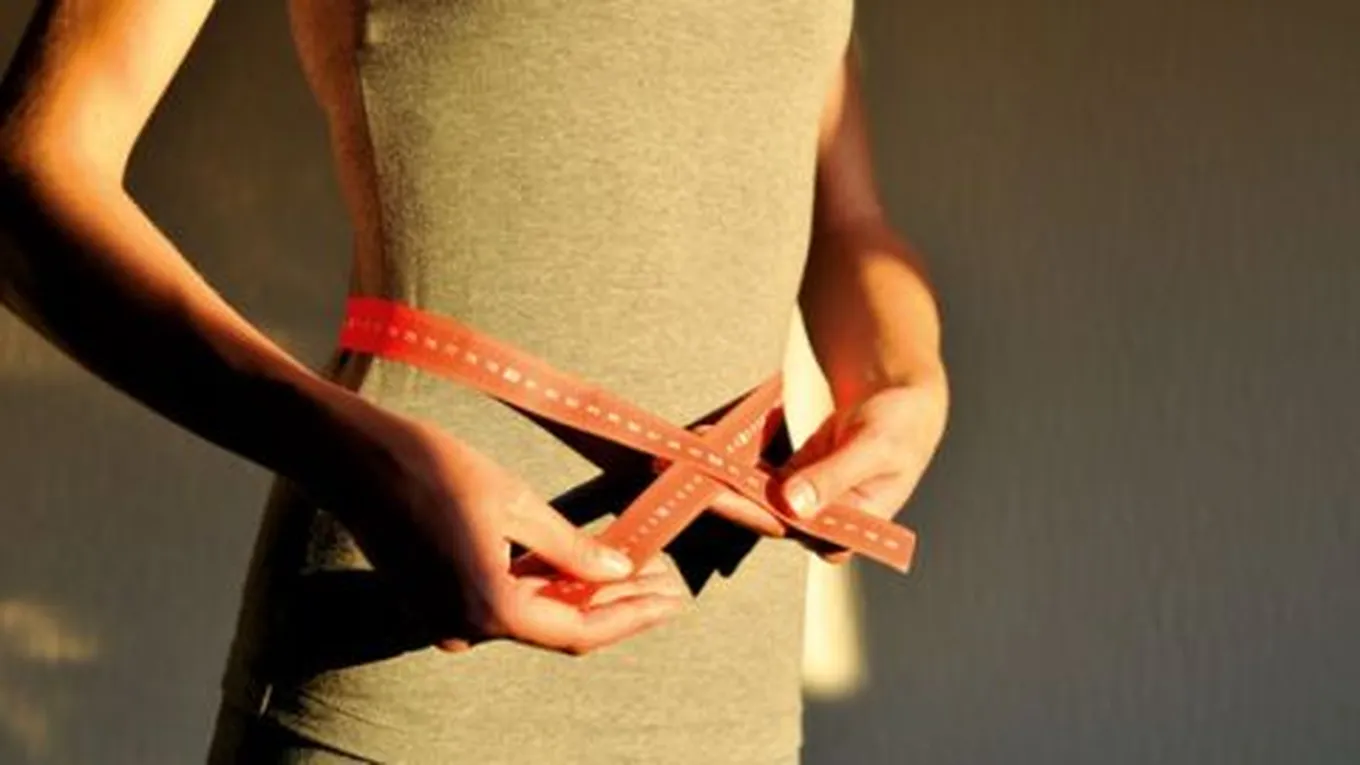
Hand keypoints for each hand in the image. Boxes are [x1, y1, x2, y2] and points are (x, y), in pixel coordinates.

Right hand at [314, 408, 692, 656]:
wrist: (351, 458)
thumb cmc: (431, 468)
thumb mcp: (516, 501)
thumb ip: (571, 548)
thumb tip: (619, 571)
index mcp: (489, 608)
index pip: (579, 630)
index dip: (632, 615)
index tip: (673, 598)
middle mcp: (465, 628)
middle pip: (559, 627)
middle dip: (616, 603)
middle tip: (667, 579)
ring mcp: (445, 618)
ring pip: (532, 615)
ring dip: (583, 594)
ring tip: (638, 566)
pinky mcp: (434, 599)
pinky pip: (503, 602)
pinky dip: (545, 587)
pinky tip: (582, 563)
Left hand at [705, 378, 948, 562]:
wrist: (904, 402)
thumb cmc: (902, 426)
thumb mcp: (874, 448)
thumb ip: (834, 478)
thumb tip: (793, 506)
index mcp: (853, 525)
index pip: (796, 529)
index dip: (754, 514)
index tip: (718, 496)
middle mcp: (825, 522)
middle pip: (766, 515)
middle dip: (723, 494)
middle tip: (686, 475)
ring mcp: (806, 502)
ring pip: (756, 497)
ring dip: (720, 478)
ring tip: (684, 458)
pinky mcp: (794, 482)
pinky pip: (757, 475)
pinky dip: (732, 460)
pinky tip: (706, 441)